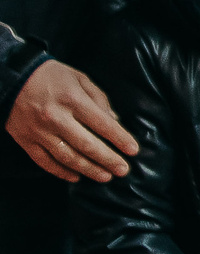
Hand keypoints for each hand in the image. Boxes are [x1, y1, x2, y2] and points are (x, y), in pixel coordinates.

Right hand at [7, 61, 138, 183]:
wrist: (12, 79)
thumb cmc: (52, 76)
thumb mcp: (80, 78)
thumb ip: (99, 99)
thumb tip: (115, 121)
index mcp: (72, 99)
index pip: (102, 124)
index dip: (120, 139)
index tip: (133, 150)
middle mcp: (56, 117)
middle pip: (87, 145)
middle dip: (108, 159)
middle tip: (123, 170)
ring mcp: (39, 131)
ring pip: (67, 157)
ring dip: (88, 169)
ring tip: (105, 177)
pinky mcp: (26, 140)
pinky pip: (45, 161)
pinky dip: (61, 172)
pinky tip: (76, 177)